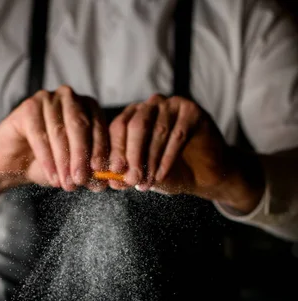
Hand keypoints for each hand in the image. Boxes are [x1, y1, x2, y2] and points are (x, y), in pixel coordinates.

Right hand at [0, 85, 108, 199]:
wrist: (15, 163)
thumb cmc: (50, 163)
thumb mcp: (74, 169)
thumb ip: (89, 173)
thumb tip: (103, 182)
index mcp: (88, 107)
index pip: (98, 127)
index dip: (100, 150)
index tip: (101, 171)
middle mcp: (69, 97)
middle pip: (79, 127)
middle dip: (81, 157)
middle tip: (81, 180)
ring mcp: (47, 98)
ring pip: (59, 132)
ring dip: (64, 161)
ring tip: (66, 184)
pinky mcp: (28, 107)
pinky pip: (39, 135)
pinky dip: (47, 159)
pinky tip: (52, 177)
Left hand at [108, 94, 263, 213]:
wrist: (203, 175)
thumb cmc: (170, 171)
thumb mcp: (144, 175)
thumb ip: (127, 176)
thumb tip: (111, 179)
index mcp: (135, 115)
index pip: (119, 126)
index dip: (116, 150)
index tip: (115, 171)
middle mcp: (152, 105)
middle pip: (136, 125)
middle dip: (133, 155)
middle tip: (132, 179)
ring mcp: (173, 104)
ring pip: (157, 131)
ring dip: (151, 161)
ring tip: (148, 182)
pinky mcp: (193, 111)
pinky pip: (177, 135)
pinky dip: (167, 158)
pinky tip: (162, 175)